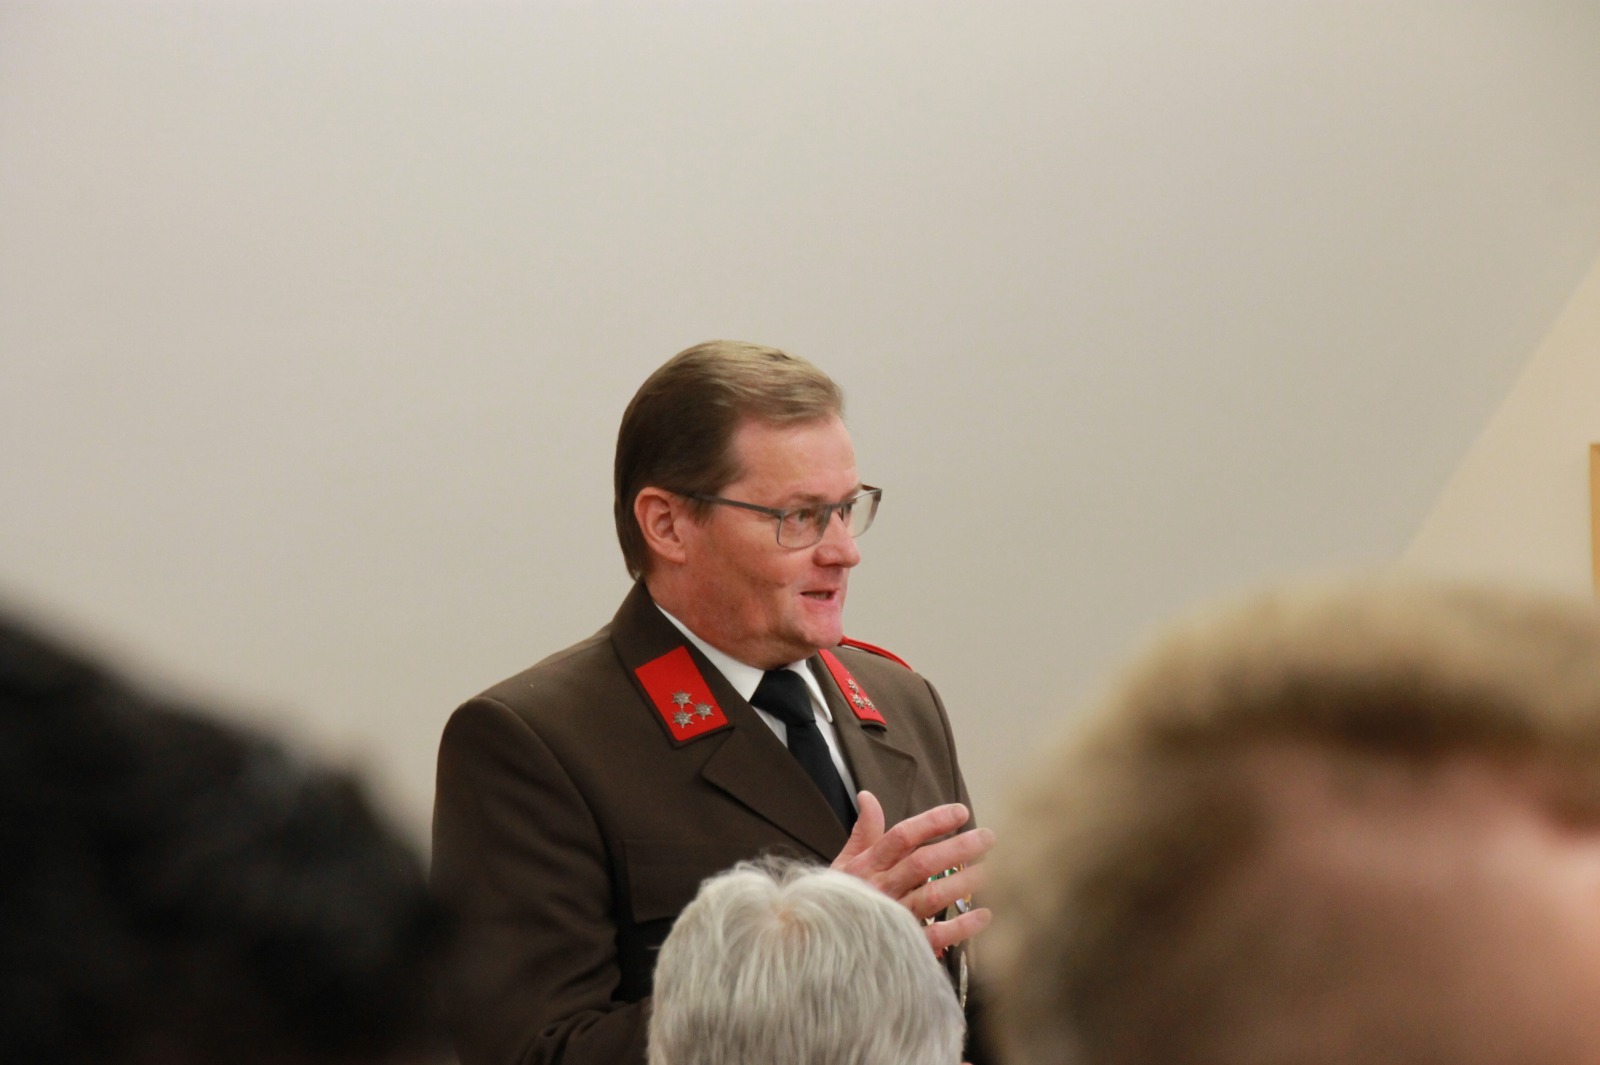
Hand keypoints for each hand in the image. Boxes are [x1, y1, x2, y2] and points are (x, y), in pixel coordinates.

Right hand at [831, 791, 993, 952]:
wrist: (817, 946)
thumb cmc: (835, 902)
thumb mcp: (844, 864)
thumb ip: (863, 832)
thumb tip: (868, 796)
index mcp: (868, 866)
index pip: (902, 837)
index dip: (932, 822)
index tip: (960, 812)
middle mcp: (881, 889)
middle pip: (923, 863)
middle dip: (957, 848)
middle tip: (988, 837)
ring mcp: (891, 917)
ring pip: (931, 897)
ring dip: (962, 884)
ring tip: (990, 871)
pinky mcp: (900, 945)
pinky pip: (933, 937)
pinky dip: (959, 928)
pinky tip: (984, 916)